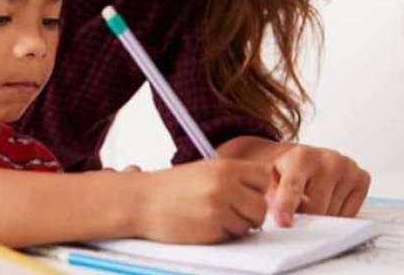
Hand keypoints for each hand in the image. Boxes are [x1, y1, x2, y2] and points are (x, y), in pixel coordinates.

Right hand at [133, 159, 269, 243]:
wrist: (140, 201)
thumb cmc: (169, 188)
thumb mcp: (203, 171)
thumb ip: (231, 178)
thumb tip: (259, 195)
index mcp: (223, 166)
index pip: (263, 177)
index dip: (257, 188)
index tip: (245, 193)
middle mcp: (224, 185)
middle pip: (261, 206)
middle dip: (250, 213)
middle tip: (233, 213)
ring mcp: (218, 207)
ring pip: (248, 225)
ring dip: (236, 226)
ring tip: (213, 218)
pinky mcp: (211, 228)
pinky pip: (231, 236)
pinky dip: (221, 234)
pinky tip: (204, 225)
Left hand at [268, 144, 369, 225]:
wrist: (306, 158)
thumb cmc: (287, 170)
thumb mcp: (270, 177)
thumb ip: (269, 195)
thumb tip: (277, 217)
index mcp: (301, 156)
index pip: (293, 187)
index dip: (286, 206)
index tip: (283, 222)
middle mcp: (328, 159)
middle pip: (314, 207)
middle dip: (302, 217)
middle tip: (295, 210)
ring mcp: (348, 168)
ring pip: (332, 214)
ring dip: (319, 217)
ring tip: (312, 200)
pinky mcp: (362, 179)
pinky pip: (349, 215)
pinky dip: (336, 215)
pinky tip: (328, 201)